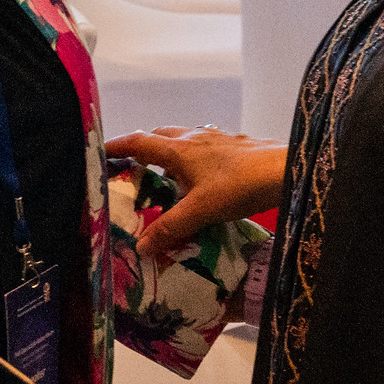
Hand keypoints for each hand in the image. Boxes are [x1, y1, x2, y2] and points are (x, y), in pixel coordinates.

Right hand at [105, 126, 287, 258]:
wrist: (284, 170)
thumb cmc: (239, 185)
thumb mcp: (200, 211)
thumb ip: (169, 228)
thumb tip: (140, 247)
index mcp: (178, 148)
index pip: (138, 141)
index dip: (116, 145)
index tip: (99, 152)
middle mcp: (193, 137)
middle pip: (159, 135)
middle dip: (142, 147)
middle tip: (132, 167)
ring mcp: (216, 139)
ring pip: (183, 140)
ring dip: (169, 152)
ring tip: (165, 175)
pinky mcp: (234, 145)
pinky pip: (203, 148)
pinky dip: (193, 158)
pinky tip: (202, 177)